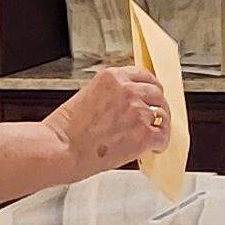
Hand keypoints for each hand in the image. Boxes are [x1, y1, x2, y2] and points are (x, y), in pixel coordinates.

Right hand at [46, 64, 171, 170]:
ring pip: (162, 115)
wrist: (61, 148)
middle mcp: (128, 90)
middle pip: (157, 93)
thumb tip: (126, 105)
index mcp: (112, 77)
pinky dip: (160, 144)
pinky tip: (153, 148)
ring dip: (159, 125)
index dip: (151, 87)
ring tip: (153, 135)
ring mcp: (137, 111)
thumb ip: (111, 95)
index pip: (143, 75)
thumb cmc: (66, 129)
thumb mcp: (88, 96)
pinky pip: (162, 136)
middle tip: (155, 117)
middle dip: (157, 105)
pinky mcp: (143, 134)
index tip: (152, 95)